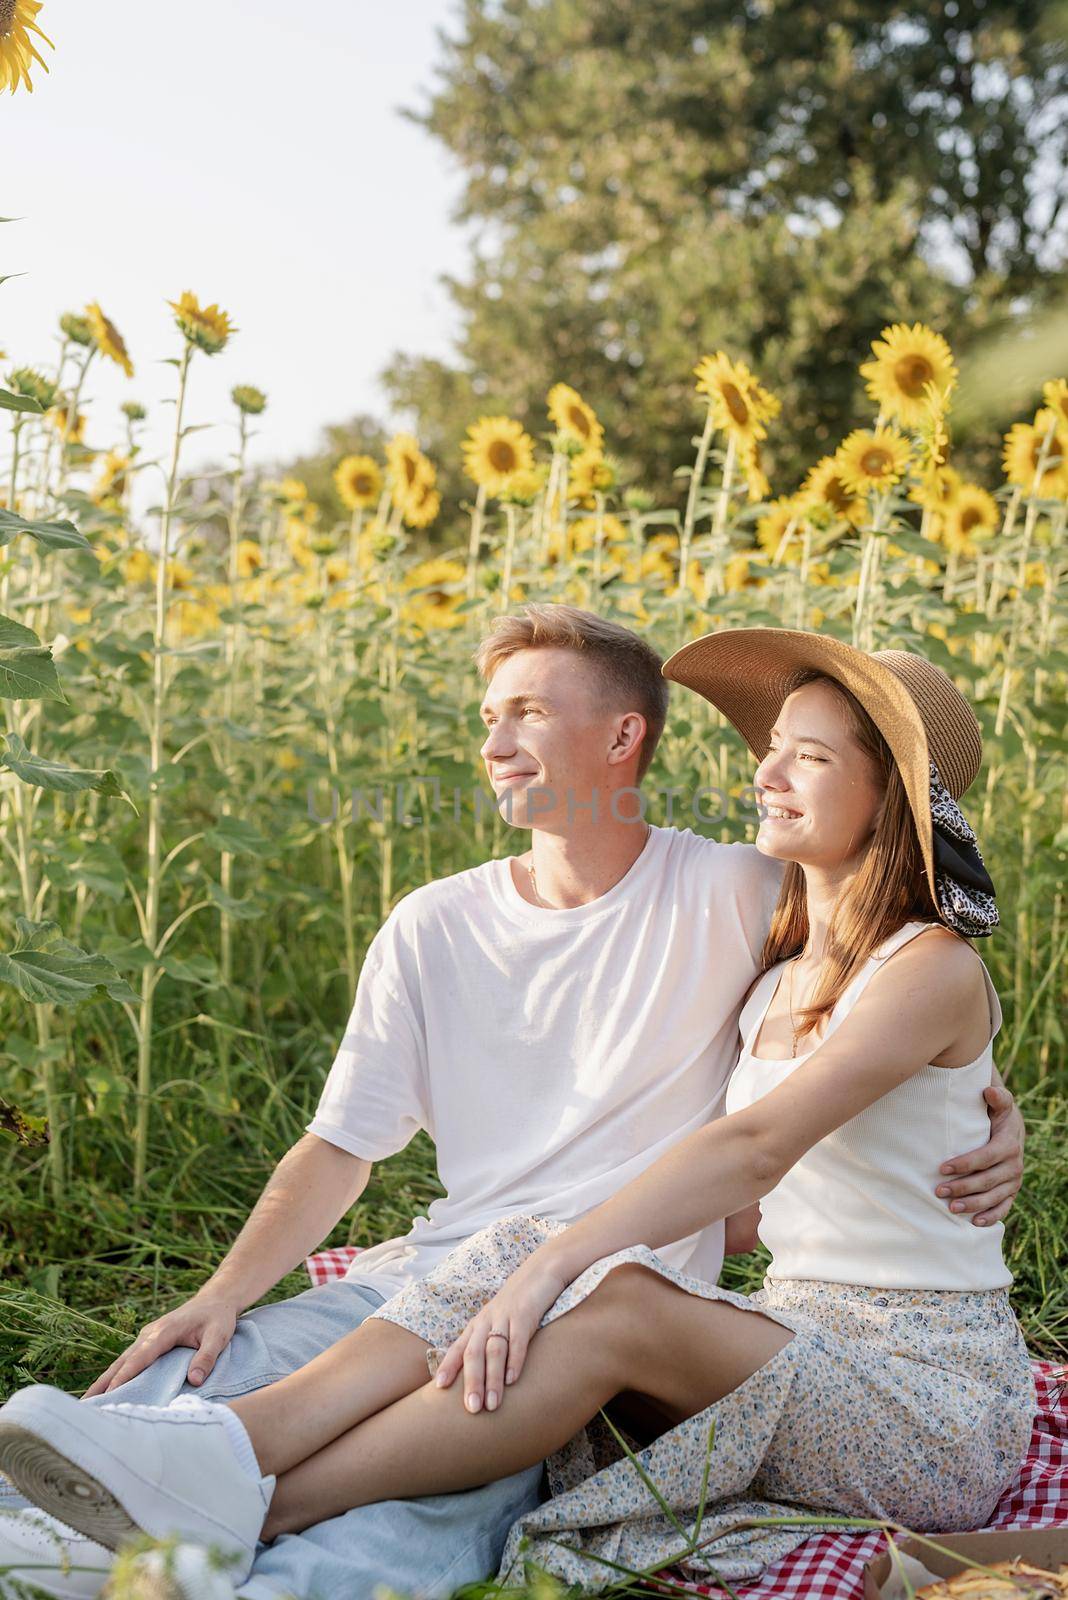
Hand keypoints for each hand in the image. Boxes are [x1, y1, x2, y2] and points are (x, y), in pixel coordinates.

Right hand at [82, 1292, 239, 1397]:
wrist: (215, 1300)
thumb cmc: (217, 1318)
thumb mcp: (219, 1335)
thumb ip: (207, 1357)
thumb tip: (194, 1381)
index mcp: (164, 1331)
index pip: (140, 1358)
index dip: (124, 1377)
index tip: (109, 1395)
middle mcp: (149, 1334)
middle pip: (122, 1361)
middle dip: (103, 1383)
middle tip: (85, 1406)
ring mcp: (147, 1338)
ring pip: (121, 1362)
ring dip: (104, 1381)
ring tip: (87, 1403)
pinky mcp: (148, 1343)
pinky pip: (128, 1361)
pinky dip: (115, 1375)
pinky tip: (106, 1391)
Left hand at [432, 1262, 564, 1415]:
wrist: (542, 1271)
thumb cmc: (519, 1302)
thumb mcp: (499, 1320)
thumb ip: (489, 1343)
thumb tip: (482, 1375)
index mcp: (479, 1324)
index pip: (459, 1347)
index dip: (448, 1366)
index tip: (437, 1388)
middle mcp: (488, 1320)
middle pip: (474, 1353)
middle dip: (471, 1382)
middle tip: (471, 1409)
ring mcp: (506, 1317)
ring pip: (494, 1351)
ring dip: (492, 1379)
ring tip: (491, 1405)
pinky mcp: (526, 1314)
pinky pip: (518, 1339)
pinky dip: (514, 1360)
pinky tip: (512, 1380)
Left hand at [935, 1085, 1024, 1226]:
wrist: (1011, 1129)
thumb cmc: (997, 1115)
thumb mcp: (1000, 1103)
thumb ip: (998, 1097)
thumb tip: (989, 1090)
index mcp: (1009, 1145)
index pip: (986, 1157)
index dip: (964, 1164)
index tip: (942, 1168)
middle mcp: (1014, 1165)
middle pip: (987, 1180)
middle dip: (963, 1187)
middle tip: (938, 1191)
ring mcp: (1013, 1181)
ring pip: (993, 1197)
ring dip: (972, 1205)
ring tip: (950, 1208)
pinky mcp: (1011, 1192)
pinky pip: (1004, 1208)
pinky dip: (991, 1217)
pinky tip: (974, 1222)